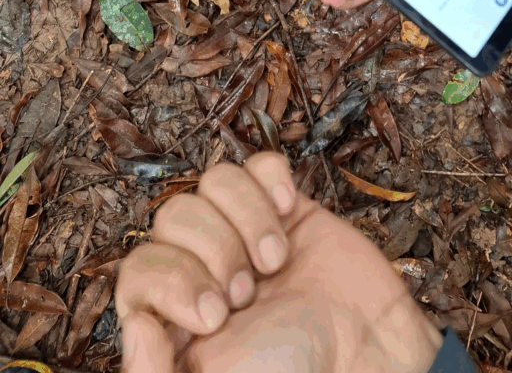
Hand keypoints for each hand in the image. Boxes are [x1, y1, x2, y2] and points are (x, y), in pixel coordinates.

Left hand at [117, 153, 443, 372]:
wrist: (368, 346)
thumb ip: (153, 368)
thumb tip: (135, 324)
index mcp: (173, 313)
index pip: (139, 268)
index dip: (171, 281)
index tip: (214, 316)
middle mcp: (203, 266)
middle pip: (174, 216)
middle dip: (214, 251)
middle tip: (247, 294)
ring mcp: (244, 231)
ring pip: (214, 182)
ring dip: (245, 218)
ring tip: (273, 261)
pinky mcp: (285, 208)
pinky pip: (259, 164)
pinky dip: (270, 181)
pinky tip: (289, 213)